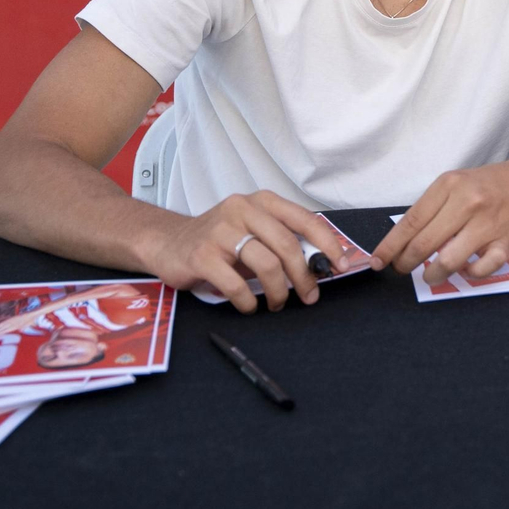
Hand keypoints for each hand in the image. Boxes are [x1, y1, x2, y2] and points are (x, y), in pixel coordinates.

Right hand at [137, 191, 347, 313]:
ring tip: (278, 303)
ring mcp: (220, 231)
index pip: (304, 219)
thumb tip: (321, 264)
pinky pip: (236, 284)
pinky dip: (248, 301)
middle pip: (286, 245)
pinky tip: (249, 307)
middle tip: (309, 296)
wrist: (167, 242)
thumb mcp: (253, 231)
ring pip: (265, 264)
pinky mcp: (201, 255)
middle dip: (304, 276)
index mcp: (261, 201)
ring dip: (279, 291)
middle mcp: (242, 209)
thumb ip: (282, 240)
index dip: (327, 243)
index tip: (341, 265)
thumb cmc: (219, 239)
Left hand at [372, 156, 508, 284]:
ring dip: (432, 275)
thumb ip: (432, 209)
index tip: (377, 261)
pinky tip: (464, 268)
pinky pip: (479, 270)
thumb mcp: (456, 184)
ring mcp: (488, 224)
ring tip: (430, 274)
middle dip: (406, 263)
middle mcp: (468, 202)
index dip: (390, 246)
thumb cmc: (487, 185)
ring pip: (448, 261)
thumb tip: (402, 243)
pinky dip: (467, 274)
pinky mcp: (506, 243)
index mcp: (450, 185)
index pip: (411, 221)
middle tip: (402, 269)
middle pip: (424, 244)